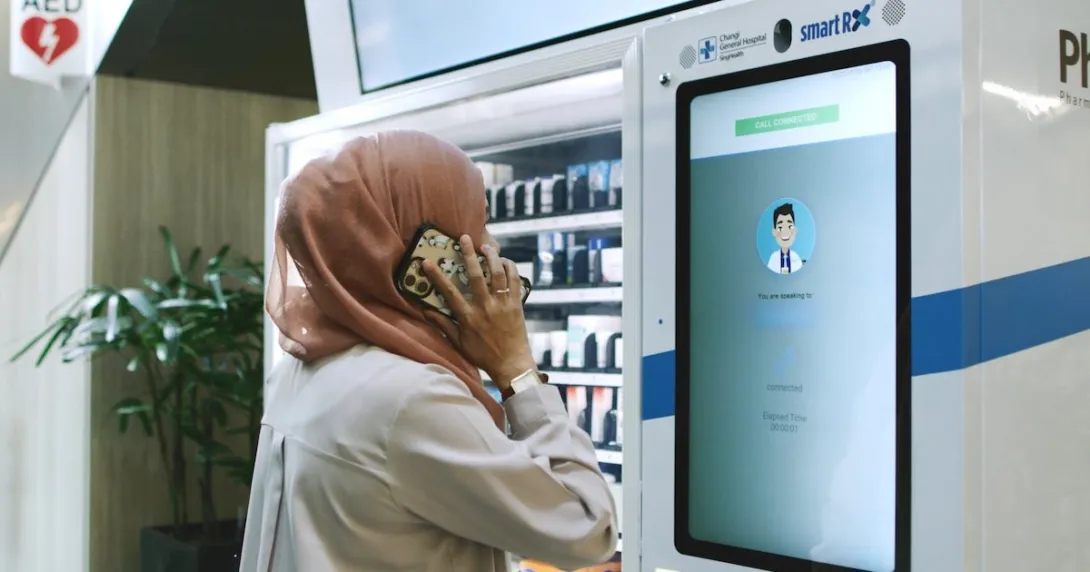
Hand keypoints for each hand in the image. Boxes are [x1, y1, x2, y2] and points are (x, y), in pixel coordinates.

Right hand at [422, 235, 536, 388]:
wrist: (511, 364)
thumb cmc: (483, 355)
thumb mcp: (459, 343)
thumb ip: (443, 325)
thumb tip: (425, 311)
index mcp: (468, 317)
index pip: (449, 292)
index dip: (437, 276)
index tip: (427, 262)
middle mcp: (485, 307)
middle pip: (476, 275)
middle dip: (469, 254)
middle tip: (465, 238)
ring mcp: (502, 304)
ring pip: (498, 273)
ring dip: (492, 257)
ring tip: (486, 247)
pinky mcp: (517, 304)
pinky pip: (514, 281)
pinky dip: (510, 268)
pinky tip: (504, 261)